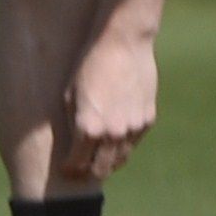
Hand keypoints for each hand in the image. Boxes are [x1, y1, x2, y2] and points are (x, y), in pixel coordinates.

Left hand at [58, 9, 160, 181]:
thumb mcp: (69, 94)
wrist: (123, 43)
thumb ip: (74, 122)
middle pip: (102, 167)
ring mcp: (134, 127)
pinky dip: (124, 146)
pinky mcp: (148, 119)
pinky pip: (134, 142)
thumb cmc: (88, 64)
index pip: (78, 162)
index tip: (66, 171)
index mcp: (88, 127)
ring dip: (109, 163)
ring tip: (99, 163)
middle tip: (82, 172)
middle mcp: (113, 132)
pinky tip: (115, 143)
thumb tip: (76, 142)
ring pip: (121, 158)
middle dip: (90, 172)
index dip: (71, 169)